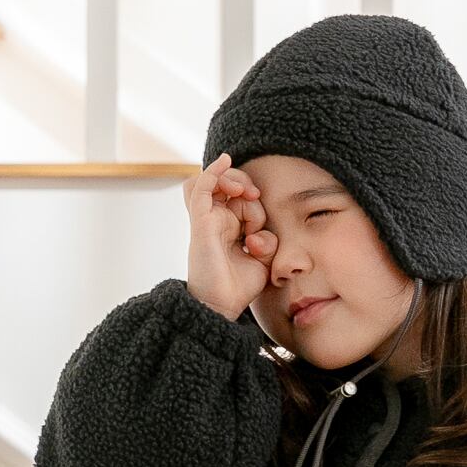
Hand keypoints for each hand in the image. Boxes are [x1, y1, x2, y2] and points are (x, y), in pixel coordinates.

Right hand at [184, 154, 277, 321]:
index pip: (238, 198)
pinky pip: (200, 185)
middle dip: (247, 189)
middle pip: (229, 187)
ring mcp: (206, 219)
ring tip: (245, 191)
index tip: (262, 222)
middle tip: (256, 201)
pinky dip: (213, 171)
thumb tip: (260, 234)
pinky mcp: (200, 221)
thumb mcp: (262, 260)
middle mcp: (214, 220)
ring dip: (232, 180)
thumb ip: (266, 241)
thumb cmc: (238, 287)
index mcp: (228, 227)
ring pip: (215, 182)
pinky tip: (225, 159)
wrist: (222, 306)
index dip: (254, 201)